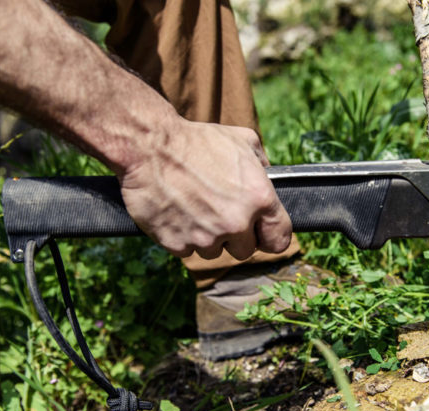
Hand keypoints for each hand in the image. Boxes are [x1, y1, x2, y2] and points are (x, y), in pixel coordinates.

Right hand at [117, 118, 291, 259]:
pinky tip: (177, 212)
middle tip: (219, 214)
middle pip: (245, 251)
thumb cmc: (196, 140)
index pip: (279, 239)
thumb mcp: (242, 140)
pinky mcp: (178, 244)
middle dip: (235, 237)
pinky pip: (187, 250)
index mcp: (259, 198)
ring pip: (215, 252)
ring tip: (194, 208)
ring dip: (208, 238)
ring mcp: (206, 237)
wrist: (149, 146)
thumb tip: (269, 178)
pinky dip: (183, 236)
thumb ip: (262, 164)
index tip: (261, 233)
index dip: (270, 236)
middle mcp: (236, 222)